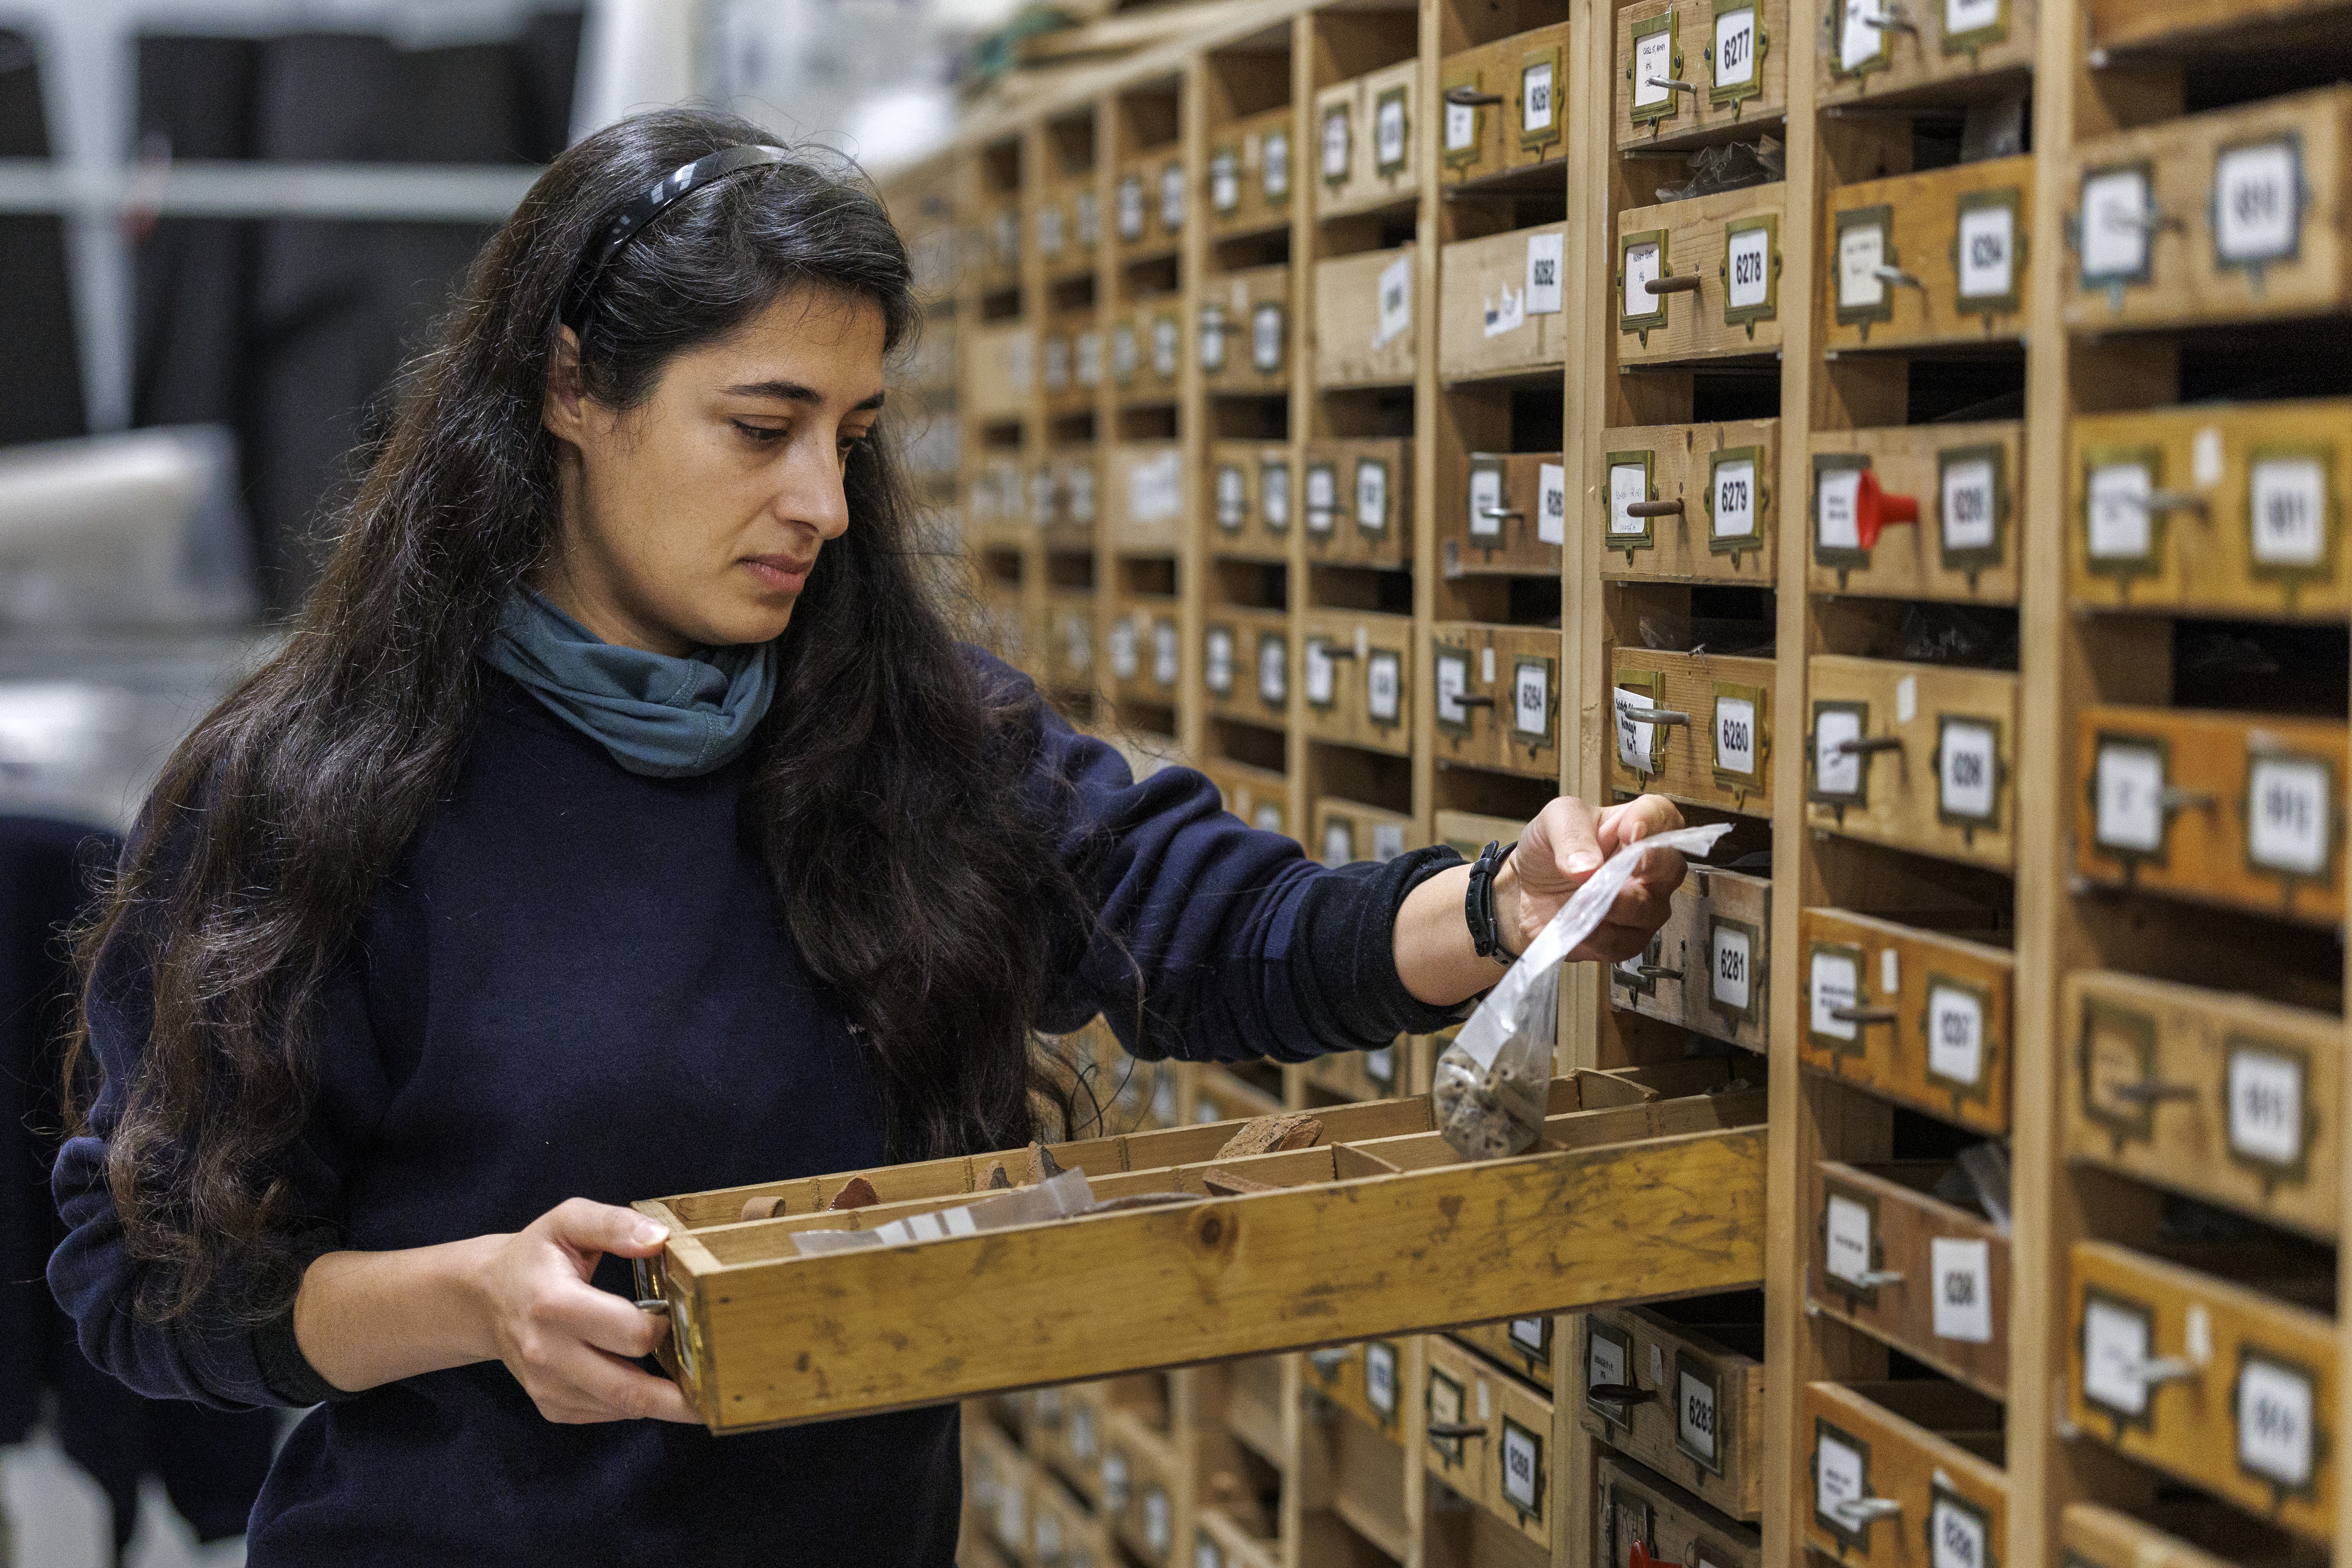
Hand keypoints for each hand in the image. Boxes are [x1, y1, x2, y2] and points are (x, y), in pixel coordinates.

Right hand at [473, 1198, 699, 1424]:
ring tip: (697, 1385)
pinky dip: (634, 1403)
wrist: (486, 1297)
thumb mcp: (569, 1221)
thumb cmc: (536, 1255)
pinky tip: (649, 1380)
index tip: (674, 1314)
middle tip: (719, 1379)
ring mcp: (546, 1386)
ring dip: (664, 1400)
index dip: (662, 1327)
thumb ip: (615, 1224)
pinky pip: (606, 1414)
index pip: (629, 1334)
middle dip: (681, 1390)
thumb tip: (660, 1239)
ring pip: (622, 1408)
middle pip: (631, 1388)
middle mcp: (547, 1354)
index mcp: (554, 1304)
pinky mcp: (550, 1406)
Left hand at [1496, 794, 1686, 962]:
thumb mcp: (1552, 823)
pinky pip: (1623, 942)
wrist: (1523, 892)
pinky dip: (1596, 935)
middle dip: (1647, 869)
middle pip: (1670, 867)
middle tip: (1614, 870)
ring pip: (1647, 909)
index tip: (1629, 830)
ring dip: (1611, 905)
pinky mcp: (1626, 939)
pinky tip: (1576, 923)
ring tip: (1579, 900)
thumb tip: (1588, 865)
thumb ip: (1571, 834)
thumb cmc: (1547, 850)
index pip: (1663, 816)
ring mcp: (1643, 905)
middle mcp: (1648, 867)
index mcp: (1635, 826)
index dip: (1653, 822)